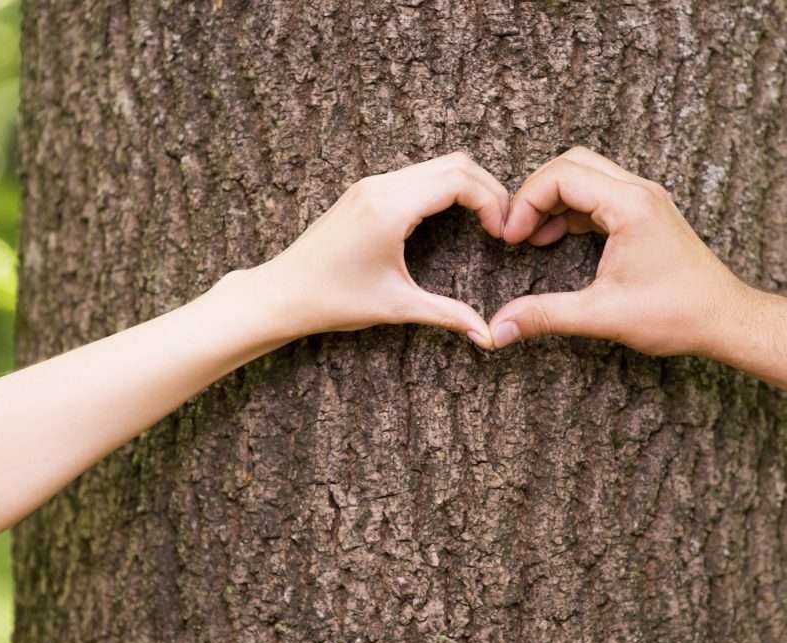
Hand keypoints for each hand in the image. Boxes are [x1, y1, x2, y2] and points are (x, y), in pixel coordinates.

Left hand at [247, 152, 508, 348]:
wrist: (281, 293)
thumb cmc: (332, 299)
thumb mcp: (397, 307)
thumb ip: (447, 315)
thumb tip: (487, 336)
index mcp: (390, 207)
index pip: (459, 180)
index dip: (492, 201)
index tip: (503, 234)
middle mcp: (380, 186)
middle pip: (454, 163)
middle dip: (488, 188)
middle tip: (504, 224)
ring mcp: (371, 185)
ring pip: (436, 165)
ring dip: (468, 186)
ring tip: (486, 221)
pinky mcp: (365, 192)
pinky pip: (417, 175)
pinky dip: (445, 188)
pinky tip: (455, 218)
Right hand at [489, 147, 746, 356]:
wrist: (726, 319)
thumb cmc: (677, 315)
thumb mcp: (602, 316)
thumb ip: (544, 316)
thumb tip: (497, 329)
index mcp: (630, 205)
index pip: (562, 175)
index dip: (525, 202)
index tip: (510, 237)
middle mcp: (639, 191)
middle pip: (571, 164)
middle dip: (536, 194)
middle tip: (516, 232)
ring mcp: (645, 199)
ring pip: (585, 175)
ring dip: (553, 200)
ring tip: (532, 237)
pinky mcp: (646, 213)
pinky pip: (599, 193)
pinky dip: (572, 209)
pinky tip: (556, 238)